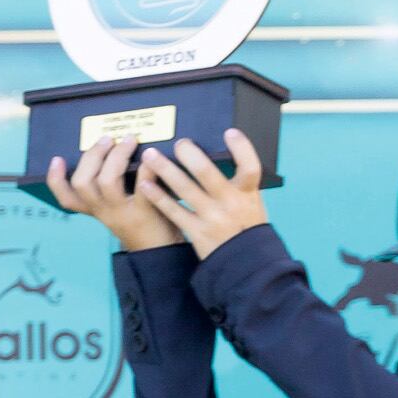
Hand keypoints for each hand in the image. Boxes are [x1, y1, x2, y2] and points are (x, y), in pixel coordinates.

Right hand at [46, 136, 180, 251]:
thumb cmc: (143, 226)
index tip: (57, 159)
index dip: (56, 180)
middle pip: (83, 183)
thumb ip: (111, 191)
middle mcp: (105, 212)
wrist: (163, 256)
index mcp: (96, 211)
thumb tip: (110, 153)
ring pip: (106, 183)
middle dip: (92, 156)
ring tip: (128, 141)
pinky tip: (150, 156)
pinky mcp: (146, 213)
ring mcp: (124, 214)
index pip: (67, 199)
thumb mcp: (119, 211)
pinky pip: (141, 188)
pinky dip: (146, 168)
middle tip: (107, 139)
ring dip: (115, 157)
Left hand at [135, 129, 268, 260]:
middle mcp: (230, 204)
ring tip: (150, 155)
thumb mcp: (251, 204)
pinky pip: (173, 210)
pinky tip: (146, 184)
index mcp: (248, 195)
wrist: (244, 265)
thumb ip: (238, 184)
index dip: (242, 148)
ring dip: (164, 169)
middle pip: (207, 173)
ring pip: (184, 188)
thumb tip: (221, 155)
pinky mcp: (197, 232)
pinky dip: (158, 196)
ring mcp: (212, 218)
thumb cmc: (246, 229)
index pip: (250, 167)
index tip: (230, 132)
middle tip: (178, 143)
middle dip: (188, 154)